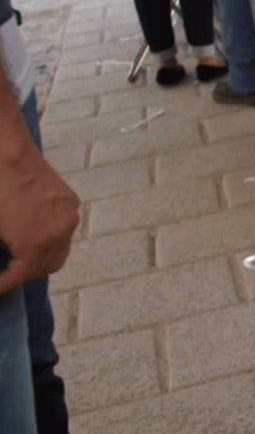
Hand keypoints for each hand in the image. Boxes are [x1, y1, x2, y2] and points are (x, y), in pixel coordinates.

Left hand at [0, 141, 79, 294]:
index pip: (21, 275)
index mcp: (36, 241)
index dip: (4, 283)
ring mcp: (68, 215)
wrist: (7, 150)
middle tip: (5, 272)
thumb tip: (3, 257)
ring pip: (59, 250)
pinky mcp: (70, 200)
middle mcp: (60, 231)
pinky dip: (48, 238)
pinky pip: (63, 230)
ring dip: (39, 257)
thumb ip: (1, 249)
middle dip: (24, 273)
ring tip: (16, 255)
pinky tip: (30, 232)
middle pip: (47, 267)